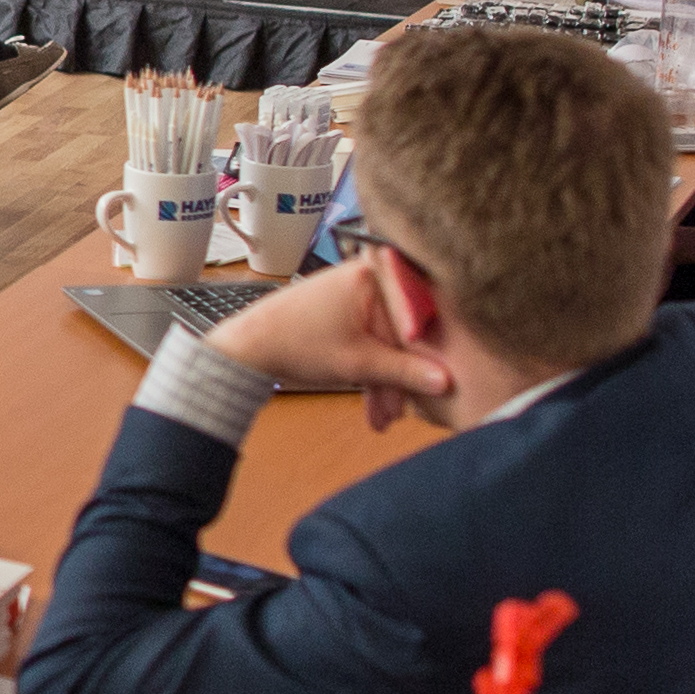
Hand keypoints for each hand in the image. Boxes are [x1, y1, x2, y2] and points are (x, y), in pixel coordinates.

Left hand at [202, 260, 455, 431]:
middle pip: (400, 333)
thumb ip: (404, 372)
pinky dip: (370, 369)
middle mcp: (367, 277)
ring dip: (384, 381)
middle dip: (399, 379)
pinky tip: (373, 404)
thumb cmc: (296, 343)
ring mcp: (355, 293)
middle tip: (401, 413)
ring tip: (383, 417)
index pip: (417, 316)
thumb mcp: (357, 364)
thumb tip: (444, 381)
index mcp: (373, 276)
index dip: (428, 355)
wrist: (250, 347)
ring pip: (384, 341)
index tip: (439, 383)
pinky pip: (369, 339)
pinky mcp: (344, 310)